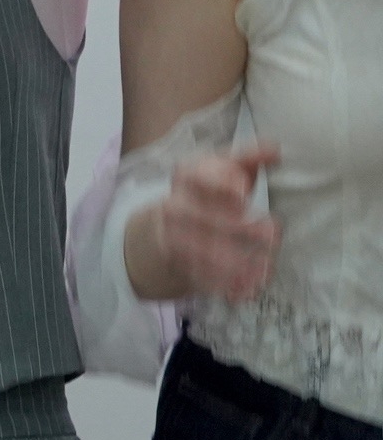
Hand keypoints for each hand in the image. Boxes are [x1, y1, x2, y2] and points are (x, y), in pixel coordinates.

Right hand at [126, 143, 280, 302]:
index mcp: (187, 178)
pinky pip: (199, 276)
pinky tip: (247, 289)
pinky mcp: (177, 263)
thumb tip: (276, 149)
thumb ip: (248, 160)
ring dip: (234, 262)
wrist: (162, 228)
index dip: (219, 183)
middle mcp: (175, 206)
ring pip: (199, 250)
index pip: (198, 177)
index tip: (243, 191)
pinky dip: (224, 285)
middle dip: (235, 226)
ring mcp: (172, 237)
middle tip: (272, 233)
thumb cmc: (206, 194)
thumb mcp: (221, 171)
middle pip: (200, 216)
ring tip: (265, 268)